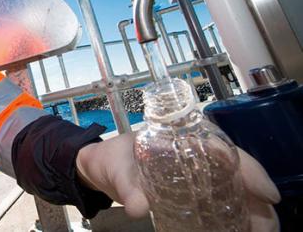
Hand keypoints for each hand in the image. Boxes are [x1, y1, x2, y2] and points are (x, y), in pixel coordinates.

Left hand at [75, 133, 280, 230]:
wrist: (95, 166)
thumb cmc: (110, 159)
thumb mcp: (117, 170)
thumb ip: (128, 188)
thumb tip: (139, 208)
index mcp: (182, 140)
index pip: (227, 151)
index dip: (251, 171)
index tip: (267, 194)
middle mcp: (193, 155)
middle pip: (237, 173)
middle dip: (257, 197)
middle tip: (268, 224)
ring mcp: (191, 173)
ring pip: (231, 187)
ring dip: (248, 208)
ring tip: (260, 229)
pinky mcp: (186, 190)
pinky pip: (216, 200)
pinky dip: (231, 213)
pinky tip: (239, 228)